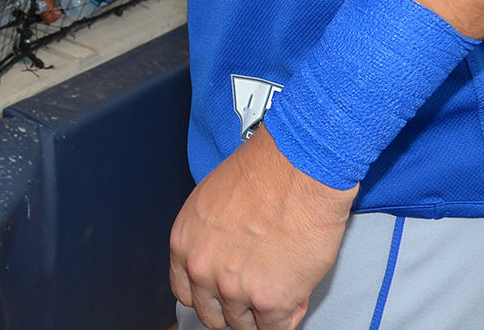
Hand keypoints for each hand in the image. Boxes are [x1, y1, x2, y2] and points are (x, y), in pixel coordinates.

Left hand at [171, 125, 354, 328]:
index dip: (208, 295)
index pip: (186, 292)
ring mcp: (234, 290)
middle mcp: (202, 269)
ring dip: (260, 313)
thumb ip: (209, 241)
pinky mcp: (270, 302)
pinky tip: (293, 294)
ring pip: (243, 325)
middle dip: (234, 307)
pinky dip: (285, 317)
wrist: (298, 170)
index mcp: (185, 243)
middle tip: (255, 291)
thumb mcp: (213, 202)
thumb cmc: (264, 172)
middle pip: (212, 314)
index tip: (221, 295)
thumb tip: (222, 263)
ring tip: (279, 283)